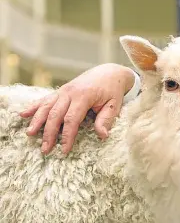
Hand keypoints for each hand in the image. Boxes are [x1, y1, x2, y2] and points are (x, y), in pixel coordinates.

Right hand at [20, 63, 135, 154]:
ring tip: (30, 134)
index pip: (72, 119)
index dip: (67, 136)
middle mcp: (70, 92)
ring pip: (46, 106)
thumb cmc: (113, 90)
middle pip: (55, 115)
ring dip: (37, 121)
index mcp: (84, 96)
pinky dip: (34, 106)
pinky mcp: (61, 90)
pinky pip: (45, 99)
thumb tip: (102, 136)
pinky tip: (23, 114)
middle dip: (49, 133)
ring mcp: (63, 90)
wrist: (110, 72)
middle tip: (45, 149)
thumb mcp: (114, 105)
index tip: (64, 150)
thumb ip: (106, 119)